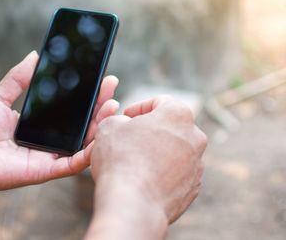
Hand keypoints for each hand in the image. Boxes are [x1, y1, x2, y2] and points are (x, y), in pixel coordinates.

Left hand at [0, 51, 118, 198]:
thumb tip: (35, 55)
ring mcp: (49, 157)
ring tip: (112, 105)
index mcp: (42, 126)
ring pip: (84, 143)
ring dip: (100, 126)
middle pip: (83, 125)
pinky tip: (100, 137)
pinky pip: (73, 164)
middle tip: (111, 85)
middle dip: (100, 106)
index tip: (101, 77)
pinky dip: (89, 153)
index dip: (89, 96)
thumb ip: (18, 78)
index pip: (72, 111)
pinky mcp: (45, 170)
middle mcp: (50, 142)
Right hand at [91, 96, 206, 224]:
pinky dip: (163, 173)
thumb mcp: (109, 126)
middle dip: (150, 130)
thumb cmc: (120, 160)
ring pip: (175, 150)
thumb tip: (124, 126)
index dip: (139, 107)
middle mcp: (195, 137)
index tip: (126, 117)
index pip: (160, 101)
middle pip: (170, 126)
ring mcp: (197, 164)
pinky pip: (177, 173)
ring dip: (157, 152)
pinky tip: (143, 179)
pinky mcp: (193, 187)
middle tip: (129, 138)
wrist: (132, 204)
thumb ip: (119, 119)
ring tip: (134, 161)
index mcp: (178, 114)